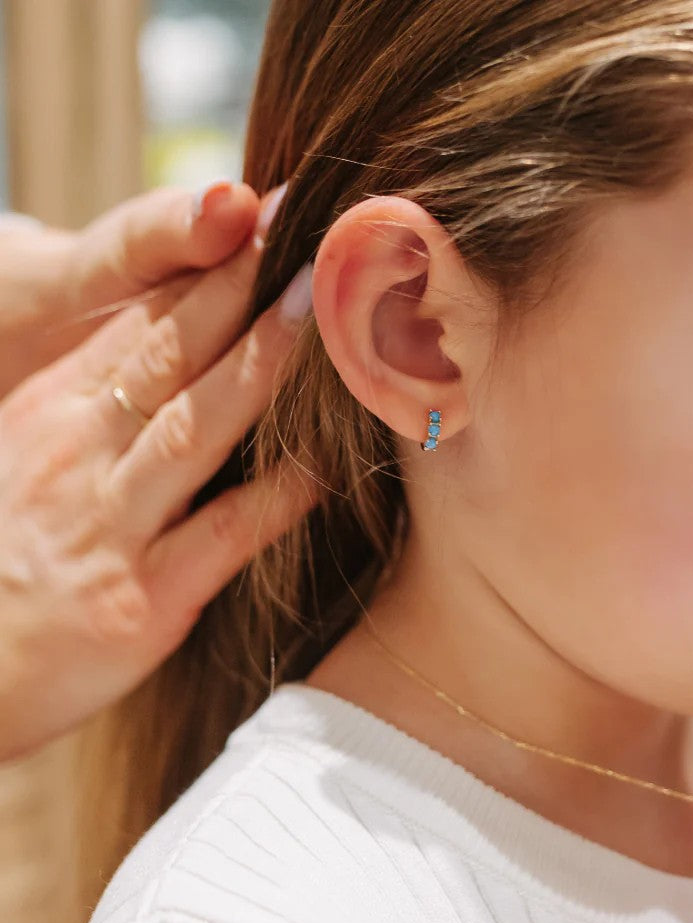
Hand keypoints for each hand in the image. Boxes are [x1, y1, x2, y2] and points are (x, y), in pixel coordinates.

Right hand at [0, 192, 317, 762]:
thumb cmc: (1, 559)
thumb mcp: (23, 462)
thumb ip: (89, 406)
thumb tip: (166, 353)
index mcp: (53, 414)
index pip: (137, 325)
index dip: (201, 269)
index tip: (261, 219)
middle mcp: (81, 455)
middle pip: (169, 354)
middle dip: (237, 288)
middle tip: (302, 229)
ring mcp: (113, 524)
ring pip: (194, 426)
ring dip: (259, 364)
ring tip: (316, 310)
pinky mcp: (143, 599)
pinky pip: (223, 535)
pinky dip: (277, 498)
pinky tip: (326, 465)